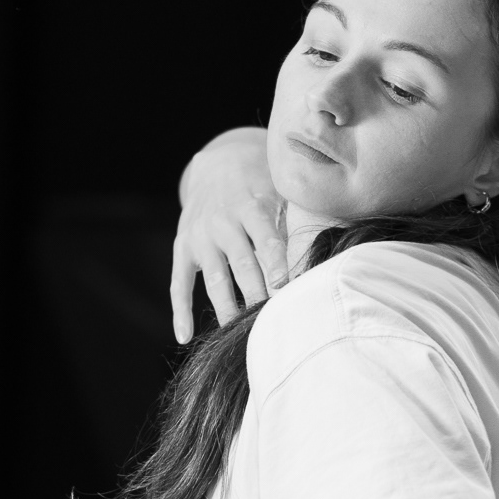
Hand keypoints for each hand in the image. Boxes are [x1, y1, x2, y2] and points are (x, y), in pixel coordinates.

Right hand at [170, 128, 288, 341]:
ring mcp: (200, 236)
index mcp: (251, 206)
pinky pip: (179, 283)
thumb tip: (319, 262)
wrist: (218, 161)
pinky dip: (180, 311)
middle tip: (271, 325)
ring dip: (227, 310)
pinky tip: (184, 337)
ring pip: (215, 280)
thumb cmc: (261, 185)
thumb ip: (293, 223)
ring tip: (238, 336)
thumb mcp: (278, 191)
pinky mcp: (182, 247)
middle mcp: (223, 221)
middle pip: (242, 265)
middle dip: (256, 295)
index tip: (286, 292)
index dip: (276, 267)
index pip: (267, 241)